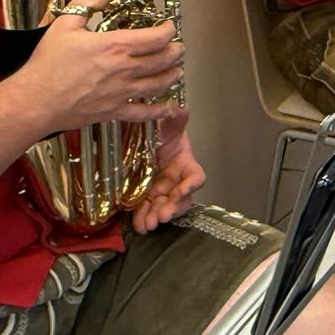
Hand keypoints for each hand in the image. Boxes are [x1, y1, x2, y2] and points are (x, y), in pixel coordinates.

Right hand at [5, 0, 184, 137]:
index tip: (169, 27)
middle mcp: (124, 69)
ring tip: (178, 71)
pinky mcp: (114, 111)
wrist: (35, 100)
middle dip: (175, 53)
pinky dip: (160, 110)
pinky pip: (143, 113)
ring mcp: (121, 92)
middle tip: (179, 49)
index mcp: (114, 46)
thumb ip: (85, 5)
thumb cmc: (47, 64)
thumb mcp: (63, 24)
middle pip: (162, 60)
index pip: (155, 37)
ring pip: (158, 84)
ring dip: (172, 76)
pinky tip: (169, 107)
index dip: (168, 31)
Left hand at [131, 111, 204, 233]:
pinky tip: (138, 226)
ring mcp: (161, 191)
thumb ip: (174, 119)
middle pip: (181, 199)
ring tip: (149, 224)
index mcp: (184, 164)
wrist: (141, 139)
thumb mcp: (167, 124)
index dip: (191, 185)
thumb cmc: (160, 133)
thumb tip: (179, 108)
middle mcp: (176, 181)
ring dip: (158, 216)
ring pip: (164, 208)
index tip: (182, 190)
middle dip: (173, 208)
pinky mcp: (145, 197)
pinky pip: (147, 211)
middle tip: (163, 214)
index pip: (195, 176)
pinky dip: (143, 219)